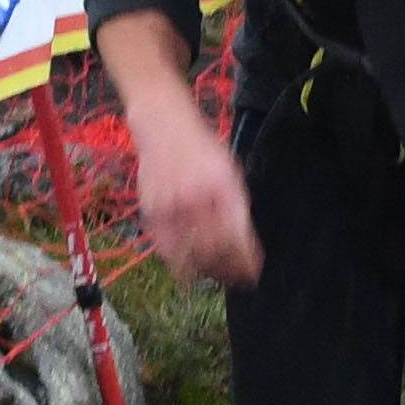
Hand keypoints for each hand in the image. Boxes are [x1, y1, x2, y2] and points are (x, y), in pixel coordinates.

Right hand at [136, 115, 260, 288]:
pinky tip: (188, 273)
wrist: (164, 127)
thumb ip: (236, 207)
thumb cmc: (200, 151)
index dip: (245, 261)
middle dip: (227, 269)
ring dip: (205, 270)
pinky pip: (166, 248)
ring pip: (190, 253)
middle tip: (236, 278)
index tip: (252, 273)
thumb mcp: (228, 173)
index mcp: (222, 188)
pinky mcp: (152, 210)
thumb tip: (244, 246)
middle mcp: (197, 198)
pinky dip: (178, 264)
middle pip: (214, 250)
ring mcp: (172, 205)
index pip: (236, 237)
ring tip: (216, 275)